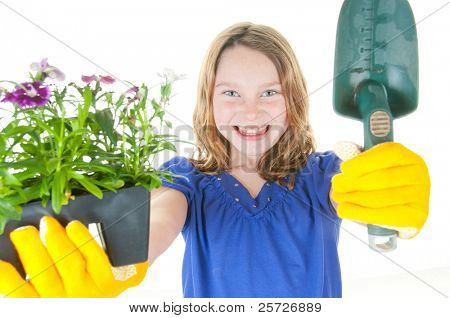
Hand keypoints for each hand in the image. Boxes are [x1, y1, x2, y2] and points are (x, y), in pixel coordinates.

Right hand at [0, 216, 148, 296]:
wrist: (126, 266)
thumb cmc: (79, 272)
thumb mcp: (54, 278)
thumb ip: (39, 268)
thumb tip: (17, 245)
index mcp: (48, 305)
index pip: (19, 295)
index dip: (5, 278)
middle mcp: (69, 303)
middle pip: (42, 274)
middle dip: (29, 247)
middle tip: (22, 230)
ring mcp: (94, 294)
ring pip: (69, 263)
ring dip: (54, 240)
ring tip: (46, 224)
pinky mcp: (116, 281)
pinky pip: (96, 258)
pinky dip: (82, 240)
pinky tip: (74, 226)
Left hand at [331, 141, 430, 238]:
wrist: (400, 206)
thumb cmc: (383, 181)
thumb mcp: (373, 165)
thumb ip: (359, 156)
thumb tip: (340, 147)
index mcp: (408, 156)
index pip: (387, 154)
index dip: (363, 162)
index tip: (344, 169)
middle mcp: (419, 174)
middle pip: (382, 178)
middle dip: (353, 182)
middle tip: (336, 185)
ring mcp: (420, 196)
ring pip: (380, 198)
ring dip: (353, 198)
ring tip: (337, 196)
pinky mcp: (416, 216)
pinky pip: (383, 216)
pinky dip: (359, 213)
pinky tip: (344, 210)